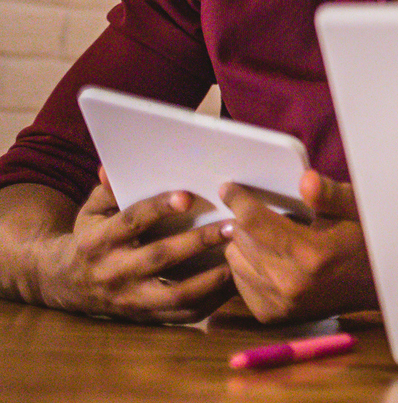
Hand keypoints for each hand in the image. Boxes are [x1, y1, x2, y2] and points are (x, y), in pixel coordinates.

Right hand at [26, 172, 234, 321]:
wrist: (68, 284)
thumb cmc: (90, 238)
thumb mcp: (91, 212)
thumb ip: (108, 192)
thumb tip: (111, 169)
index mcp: (99, 242)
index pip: (131, 222)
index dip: (158, 209)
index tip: (188, 197)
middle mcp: (114, 272)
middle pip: (160, 257)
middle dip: (199, 241)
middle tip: (234, 226)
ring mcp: (130, 299)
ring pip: (175, 294)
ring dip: (211, 278)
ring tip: (240, 257)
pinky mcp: (145, 317)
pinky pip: (182, 315)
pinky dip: (211, 302)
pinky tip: (233, 284)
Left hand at [221, 171, 375, 323]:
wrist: (376, 288)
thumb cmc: (366, 242)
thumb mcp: (355, 210)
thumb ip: (329, 194)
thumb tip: (305, 179)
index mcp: (312, 254)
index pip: (256, 222)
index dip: (239, 200)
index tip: (229, 189)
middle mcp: (290, 282)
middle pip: (240, 240)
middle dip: (245, 222)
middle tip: (263, 214)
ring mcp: (279, 303)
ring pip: (235, 260)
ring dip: (245, 245)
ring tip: (269, 238)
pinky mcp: (271, 315)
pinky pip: (239, 282)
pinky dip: (248, 267)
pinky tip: (270, 259)